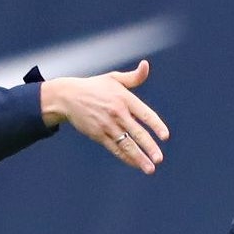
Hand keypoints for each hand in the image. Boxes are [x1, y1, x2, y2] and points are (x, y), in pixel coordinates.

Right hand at [38, 59, 169, 174]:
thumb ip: (134, 77)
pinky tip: (135, 164)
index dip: (156, 125)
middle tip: (159, 159)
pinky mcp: (98, 135)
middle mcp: (117, 113)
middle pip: (136, 132)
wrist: (68, 97)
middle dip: (149, 147)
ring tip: (150, 168)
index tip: (165, 136)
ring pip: (126, 144)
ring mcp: (107, 125)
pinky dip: (125, 157)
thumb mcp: (114, 78)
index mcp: (124, 98)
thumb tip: (146, 65)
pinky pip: (114, 148)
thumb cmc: (95, 87)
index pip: (144, 114)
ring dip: (138, 158)